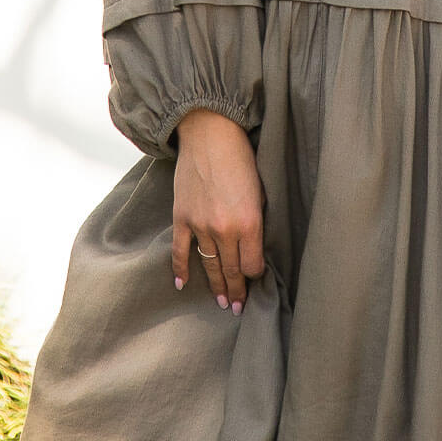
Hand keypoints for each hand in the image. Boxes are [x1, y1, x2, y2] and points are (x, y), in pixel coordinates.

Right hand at [172, 109, 265, 312]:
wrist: (209, 134)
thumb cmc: (242, 158)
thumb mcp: (261, 190)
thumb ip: (257, 220)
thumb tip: (255, 244)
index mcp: (249, 222)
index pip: (252, 264)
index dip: (254, 275)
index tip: (255, 279)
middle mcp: (225, 229)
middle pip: (231, 269)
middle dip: (237, 289)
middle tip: (238, 306)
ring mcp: (200, 225)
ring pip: (209, 264)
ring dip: (216, 285)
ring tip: (223, 302)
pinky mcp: (182, 217)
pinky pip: (180, 251)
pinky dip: (181, 269)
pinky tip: (182, 284)